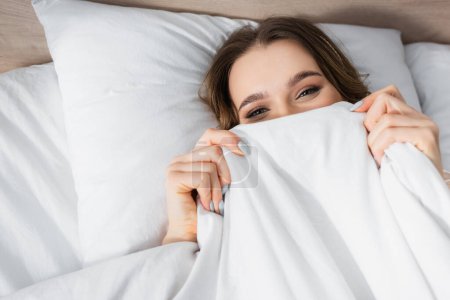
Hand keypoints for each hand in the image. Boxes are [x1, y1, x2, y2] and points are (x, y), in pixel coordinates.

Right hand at [162, 128, 244, 244]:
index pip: (210, 134)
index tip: (243, 153)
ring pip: (210, 165)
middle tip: (225, 190)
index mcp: (191, 156)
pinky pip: (202, 177)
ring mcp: (174, 167)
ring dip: (217, 187)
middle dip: (226, 171)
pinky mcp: (173, 178)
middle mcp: (180, 158)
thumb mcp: (220, 181)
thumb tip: (242, 148)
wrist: (191, 233)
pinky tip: (206, 205)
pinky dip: (209, 193)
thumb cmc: (209, 209)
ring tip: (214, 202)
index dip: (227, 139)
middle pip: (214, 150)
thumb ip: (223, 163)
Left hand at [351, 85, 442, 176]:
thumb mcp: (381, 145)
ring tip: (377, 157)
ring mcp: (426, 126)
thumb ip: (375, 127)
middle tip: (371, 146)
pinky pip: (391, 132)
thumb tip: (353, 110)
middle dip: (369, 123)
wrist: (418, 194)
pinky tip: (382, 159)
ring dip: (373, 141)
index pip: (389, 92)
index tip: (354, 116)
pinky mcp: (426, 137)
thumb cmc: (395, 171)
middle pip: (384, 101)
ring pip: (385, 120)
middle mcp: (421, 118)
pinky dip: (380, 146)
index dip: (369, 100)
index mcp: (411, 117)